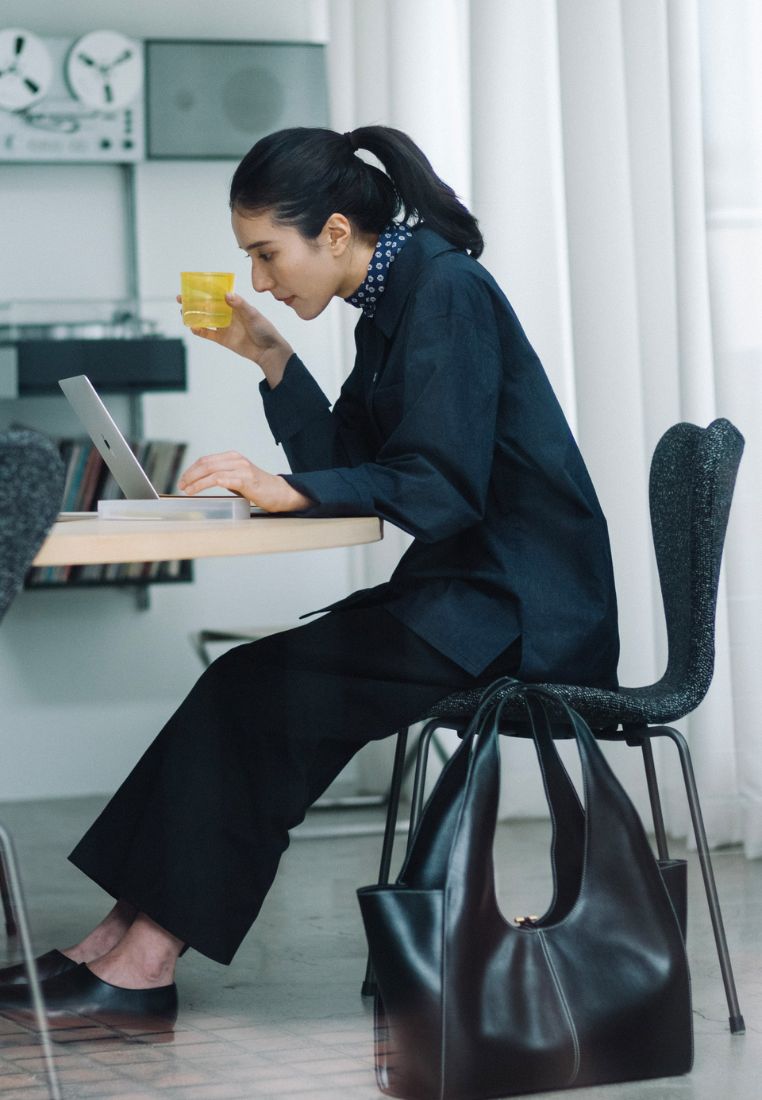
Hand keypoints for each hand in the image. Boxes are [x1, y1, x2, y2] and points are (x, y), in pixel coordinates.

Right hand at [177, 293, 293, 386]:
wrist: (268, 350)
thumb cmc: (264, 329)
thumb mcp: (253, 315)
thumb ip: (240, 305)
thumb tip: (227, 295)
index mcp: (234, 305)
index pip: (216, 294)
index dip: (204, 290)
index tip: (192, 285)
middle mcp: (227, 314)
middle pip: (207, 306)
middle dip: (193, 302)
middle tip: (181, 298)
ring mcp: (224, 326)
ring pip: (205, 319)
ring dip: (194, 315)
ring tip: (183, 312)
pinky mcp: (222, 339)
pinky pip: (208, 334)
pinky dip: (200, 330)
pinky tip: (192, 327)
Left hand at [177, 451, 312, 512]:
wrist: (280, 493)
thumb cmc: (259, 488)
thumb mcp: (238, 478)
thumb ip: (223, 476)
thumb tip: (204, 481)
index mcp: (233, 457)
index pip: (206, 460)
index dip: (191, 470)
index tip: (183, 480)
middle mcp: (236, 459)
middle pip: (205, 463)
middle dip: (190, 475)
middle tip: (181, 485)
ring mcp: (241, 468)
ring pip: (210, 471)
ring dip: (194, 481)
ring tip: (186, 489)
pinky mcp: (245, 479)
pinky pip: (219, 479)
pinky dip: (204, 485)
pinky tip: (196, 490)